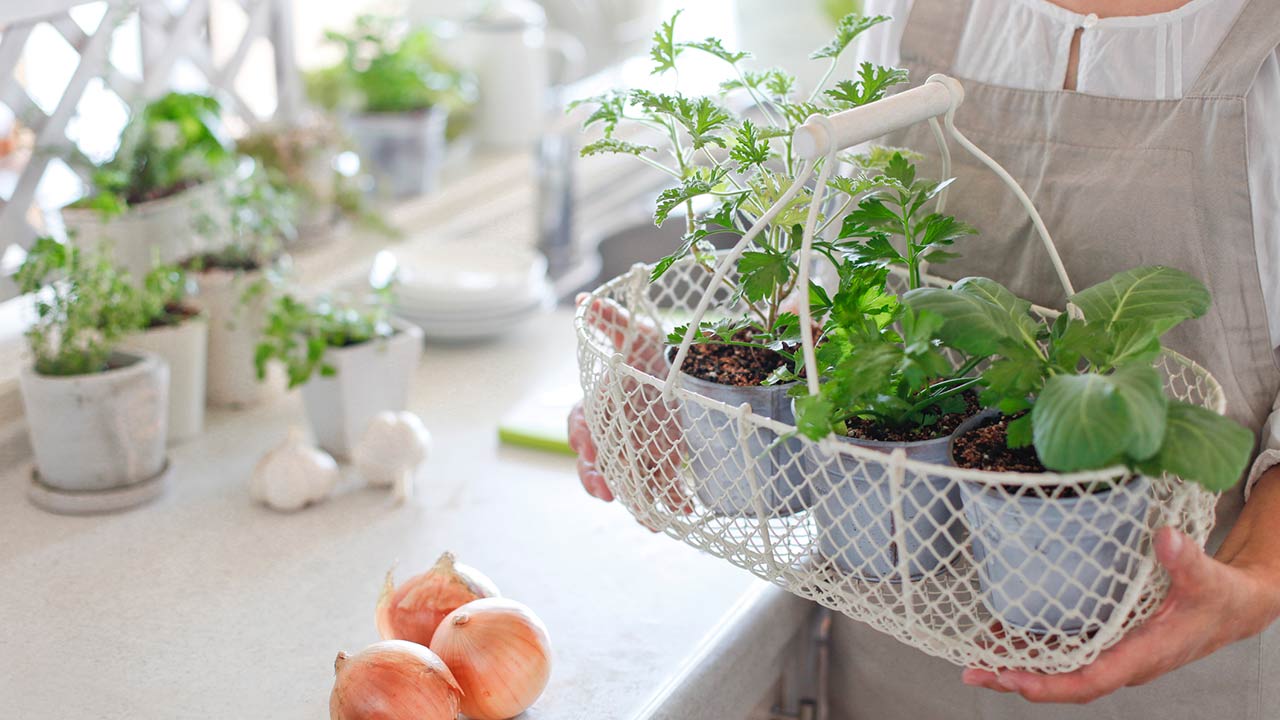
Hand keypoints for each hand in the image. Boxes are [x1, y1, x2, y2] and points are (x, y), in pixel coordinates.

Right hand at [568, 294, 690, 520]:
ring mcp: (636, 449)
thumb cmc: (644, 349)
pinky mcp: (662, 458)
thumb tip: (585, 300)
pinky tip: (684, 511)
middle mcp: (613, 433)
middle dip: (599, 480)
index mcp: (598, 405)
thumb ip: (610, 318)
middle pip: (597, 463)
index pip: (580, 424)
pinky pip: (661, 485)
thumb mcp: (631, 330)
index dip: (580, 437)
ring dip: (637, 502)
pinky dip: (670, 500)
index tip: (586, 446)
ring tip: (651, 521)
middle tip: (607, 493)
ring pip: (628, 481)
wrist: (672, 367)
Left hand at [962, 526, 1279, 703]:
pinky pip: (1066, 648)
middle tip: (974, 670)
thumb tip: (1166, 538)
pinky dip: (1035, 644)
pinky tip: (1005, 633)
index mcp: (1144, 654)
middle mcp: (1123, 660)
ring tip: (976, 654)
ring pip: (1060, 667)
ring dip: (1018, 662)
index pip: (1091, 680)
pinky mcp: (1108, 639)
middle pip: (1063, 680)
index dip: (1050, 684)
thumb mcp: (1209, 579)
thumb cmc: (1220, 599)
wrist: (1232, 607)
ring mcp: (1113, 652)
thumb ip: (1187, 561)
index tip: (1014, 679)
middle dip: (1017, 678)